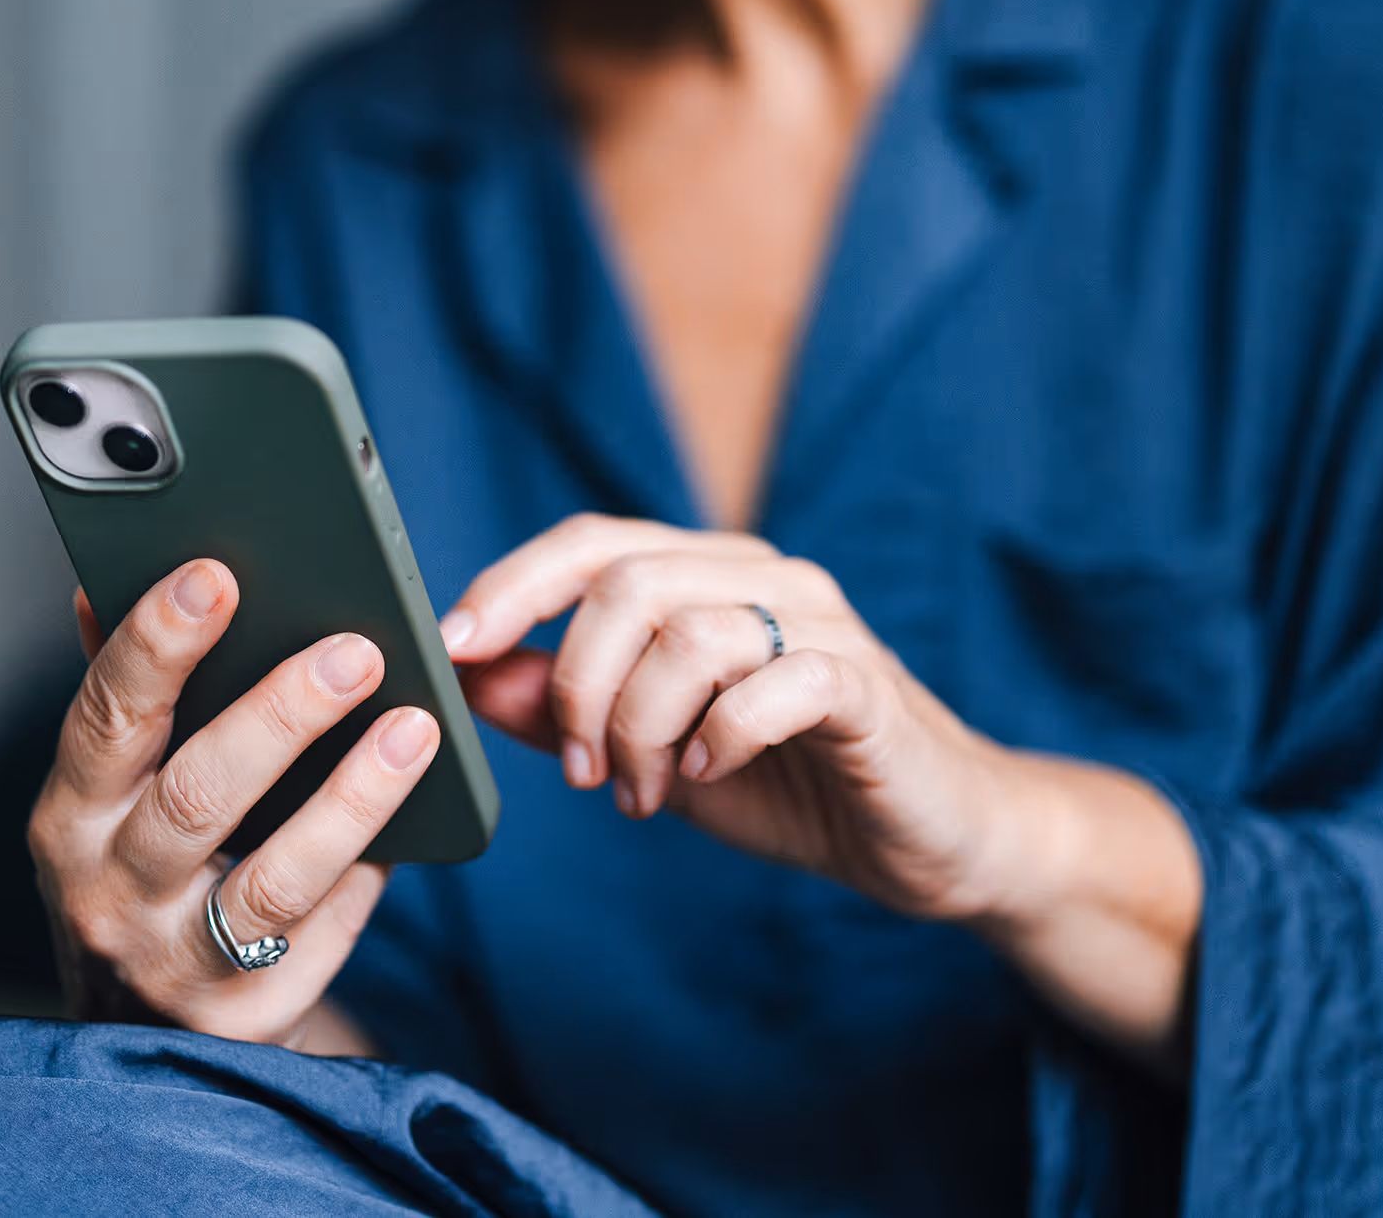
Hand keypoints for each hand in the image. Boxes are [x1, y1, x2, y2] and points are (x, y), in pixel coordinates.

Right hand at [26, 558, 438, 1049]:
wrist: (151, 1033)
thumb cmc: (140, 873)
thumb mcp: (108, 798)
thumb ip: (120, 697)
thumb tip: (99, 587)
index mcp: (71, 818)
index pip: (105, 718)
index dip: (155, 643)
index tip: (216, 574)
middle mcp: (110, 896)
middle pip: (198, 795)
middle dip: (281, 714)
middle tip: (357, 650)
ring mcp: (179, 967)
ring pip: (276, 877)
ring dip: (354, 797)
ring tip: (416, 728)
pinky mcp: (250, 1021)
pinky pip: (324, 934)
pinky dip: (369, 871)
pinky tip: (414, 820)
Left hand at [440, 515, 1025, 923]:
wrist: (930, 840)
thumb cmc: (793, 785)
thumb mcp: (655, 751)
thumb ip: (569, 710)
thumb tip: (468, 676)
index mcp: (708, 576)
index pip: (594, 542)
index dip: (513, 584)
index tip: (452, 647)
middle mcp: (765, 577)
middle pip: (628, 582)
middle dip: (579, 686)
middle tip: (584, 774)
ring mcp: (824, 624)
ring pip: (691, 631)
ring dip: (641, 726)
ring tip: (643, 794)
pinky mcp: (867, 686)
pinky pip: (776, 683)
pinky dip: (720, 735)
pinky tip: (707, 774)